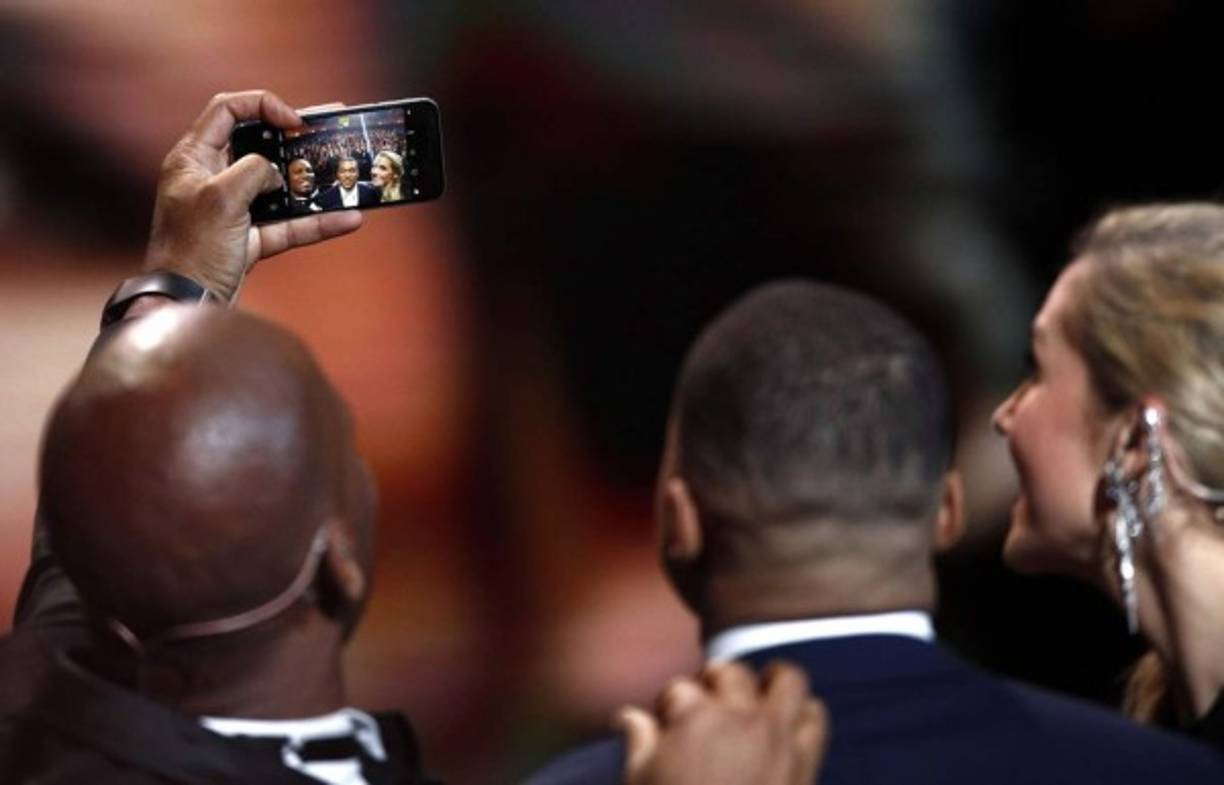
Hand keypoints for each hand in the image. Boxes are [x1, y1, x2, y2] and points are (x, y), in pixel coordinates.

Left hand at [143, 90, 362, 300]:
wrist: (185, 304)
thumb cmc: (191, 249)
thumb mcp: (221, 198)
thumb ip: (253, 171)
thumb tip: (274, 172)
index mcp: (194, 158)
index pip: (228, 110)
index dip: (263, 106)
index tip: (294, 122)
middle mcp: (214, 178)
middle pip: (261, 145)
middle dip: (297, 137)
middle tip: (331, 128)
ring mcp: (235, 209)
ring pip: (281, 186)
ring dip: (313, 181)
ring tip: (345, 168)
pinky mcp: (252, 238)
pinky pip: (290, 224)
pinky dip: (318, 222)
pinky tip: (348, 218)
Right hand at [619, 661, 829, 784]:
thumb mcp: (640, 783)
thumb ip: (639, 742)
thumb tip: (629, 716)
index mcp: (694, 718)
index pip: (680, 689)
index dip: (670, 707)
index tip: (669, 723)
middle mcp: (740, 717)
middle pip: (731, 671)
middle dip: (715, 681)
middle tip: (708, 704)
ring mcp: (778, 736)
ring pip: (786, 678)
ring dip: (767, 683)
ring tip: (754, 698)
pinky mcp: (806, 761)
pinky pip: (815, 717)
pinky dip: (802, 714)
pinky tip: (785, 726)